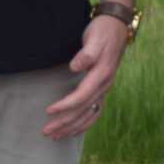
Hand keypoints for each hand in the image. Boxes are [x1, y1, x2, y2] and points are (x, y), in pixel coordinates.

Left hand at [42, 13, 128, 138]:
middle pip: (84, 110)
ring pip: (89, 114)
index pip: (82, 96)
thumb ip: (86, 54)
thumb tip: (75, 67)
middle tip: (46, 131)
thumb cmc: (103, 32)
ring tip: (55, 136)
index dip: (65, 105)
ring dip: (72, 127)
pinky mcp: (101, 89)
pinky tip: (73, 130)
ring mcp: (104, 89)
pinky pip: (94, 112)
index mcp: (102, 75)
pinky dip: (83, 123)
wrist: (117, 27)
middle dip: (65, 122)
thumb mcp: (94, 38)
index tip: (49, 111)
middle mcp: (104, 85)